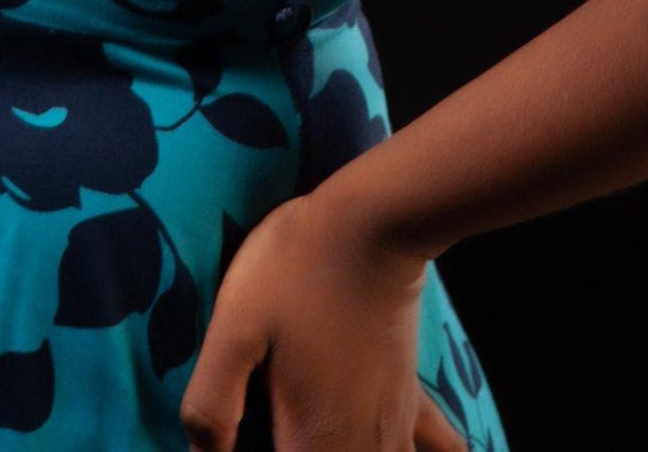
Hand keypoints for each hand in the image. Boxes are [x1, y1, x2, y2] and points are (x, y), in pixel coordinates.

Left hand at [179, 187, 469, 450]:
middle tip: (276, 425)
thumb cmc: (295, 268)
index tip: (240, 442)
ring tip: (316, 432)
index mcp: (313, 442)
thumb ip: (211, 406)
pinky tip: (411, 447)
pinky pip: (436, 447)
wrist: (374, 218)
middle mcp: (361, 447)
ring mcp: (393, 425)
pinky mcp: (409, 394)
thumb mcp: (233, 328)